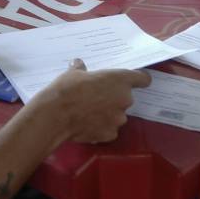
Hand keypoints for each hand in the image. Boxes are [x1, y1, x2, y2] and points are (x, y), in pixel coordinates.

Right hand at [35, 59, 150, 143]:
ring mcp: (119, 119)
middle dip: (114, 98)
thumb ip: (81, 69)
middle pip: (125, 98)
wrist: (57, 115)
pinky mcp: (110, 134)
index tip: (133, 81)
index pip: (142, 79)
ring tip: (88, 114)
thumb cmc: (67, 88)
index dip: (138, 80)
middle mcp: (124, 100)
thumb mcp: (72, 73)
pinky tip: (86, 125)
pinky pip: (109, 129)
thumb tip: (78, 64)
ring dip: (108, 114)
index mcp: (120, 80)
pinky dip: (101, 128)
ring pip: (117, 115)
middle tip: (96, 98)